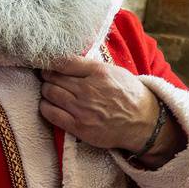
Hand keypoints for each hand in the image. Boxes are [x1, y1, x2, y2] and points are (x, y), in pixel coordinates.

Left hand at [39, 55, 159, 152]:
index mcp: (98, 72)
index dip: (50, 62)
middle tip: (47, 78)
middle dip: (47, 77)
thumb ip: (90, 67)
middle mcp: (88, 89)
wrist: (143, 123)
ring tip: (49, 91)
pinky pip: (51, 113)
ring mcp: (83, 109)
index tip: (48, 65)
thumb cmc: (128, 95)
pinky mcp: (79, 126)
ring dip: (45, 91)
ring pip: (49, 93)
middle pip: (53, 77)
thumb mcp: (114, 72)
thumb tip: (65, 61)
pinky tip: (49, 105)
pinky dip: (45, 107)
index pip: (63, 62)